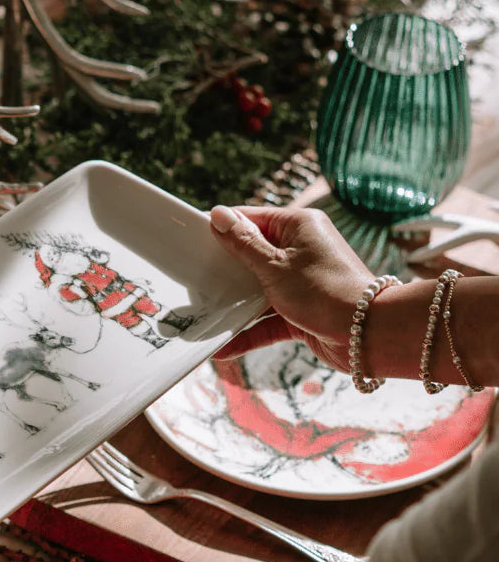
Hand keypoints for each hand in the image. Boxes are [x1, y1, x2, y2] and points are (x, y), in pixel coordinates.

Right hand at [209, 205, 372, 372]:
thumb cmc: (325, 291)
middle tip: (193, 277)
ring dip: (235, 303)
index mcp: (299, 226)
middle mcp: (302, 249)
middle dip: (225, 269)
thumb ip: (243, 244)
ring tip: (203, 312)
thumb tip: (218, 215)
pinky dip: (249, 330)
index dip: (223, 229)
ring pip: (259, 288)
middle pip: (253, 254)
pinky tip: (224, 346)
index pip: (252, 218)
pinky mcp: (303, 311)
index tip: (192, 239)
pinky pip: (268, 317)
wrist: (370, 336)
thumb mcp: (275, 265)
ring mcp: (302, 281)